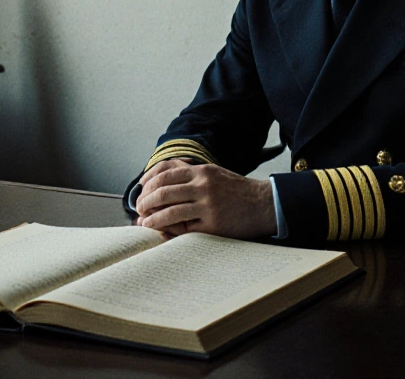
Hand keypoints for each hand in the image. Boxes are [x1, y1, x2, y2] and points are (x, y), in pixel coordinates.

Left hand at [135, 159, 276, 238]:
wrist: (264, 204)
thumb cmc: (237, 191)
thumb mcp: (214, 174)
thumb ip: (191, 175)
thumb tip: (162, 181)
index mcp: (202, 171)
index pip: (165, 174)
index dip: (147, 184)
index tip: (140, 192)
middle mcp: (203, 186)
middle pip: (163, 191)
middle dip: (145, 201)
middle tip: (139, 209)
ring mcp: (208, 205)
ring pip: (170, 211)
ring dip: (152, 219)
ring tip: (144, 223)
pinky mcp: (213, 225)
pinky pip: (184, 229)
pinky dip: (168, 231)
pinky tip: (161, 232)